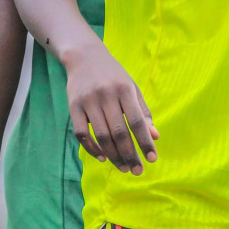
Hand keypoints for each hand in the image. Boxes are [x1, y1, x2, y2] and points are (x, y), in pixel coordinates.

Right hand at [65, 44, 158, 174]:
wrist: (85, 57)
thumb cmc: (114, 76)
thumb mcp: (132, 88)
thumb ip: (143, 112)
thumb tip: (155, 137)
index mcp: (125, 90)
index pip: (137, 121)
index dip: (145, 142)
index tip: (152, 159)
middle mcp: (106, 95)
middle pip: (119, 132)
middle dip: (129, 155)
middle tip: (137, 171)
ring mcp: (88, 101)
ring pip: (101, 136)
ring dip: (113, 156)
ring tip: (123, 168)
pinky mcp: (73, 107)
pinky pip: (81, 134)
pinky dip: (92, 149)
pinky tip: (103, 157)